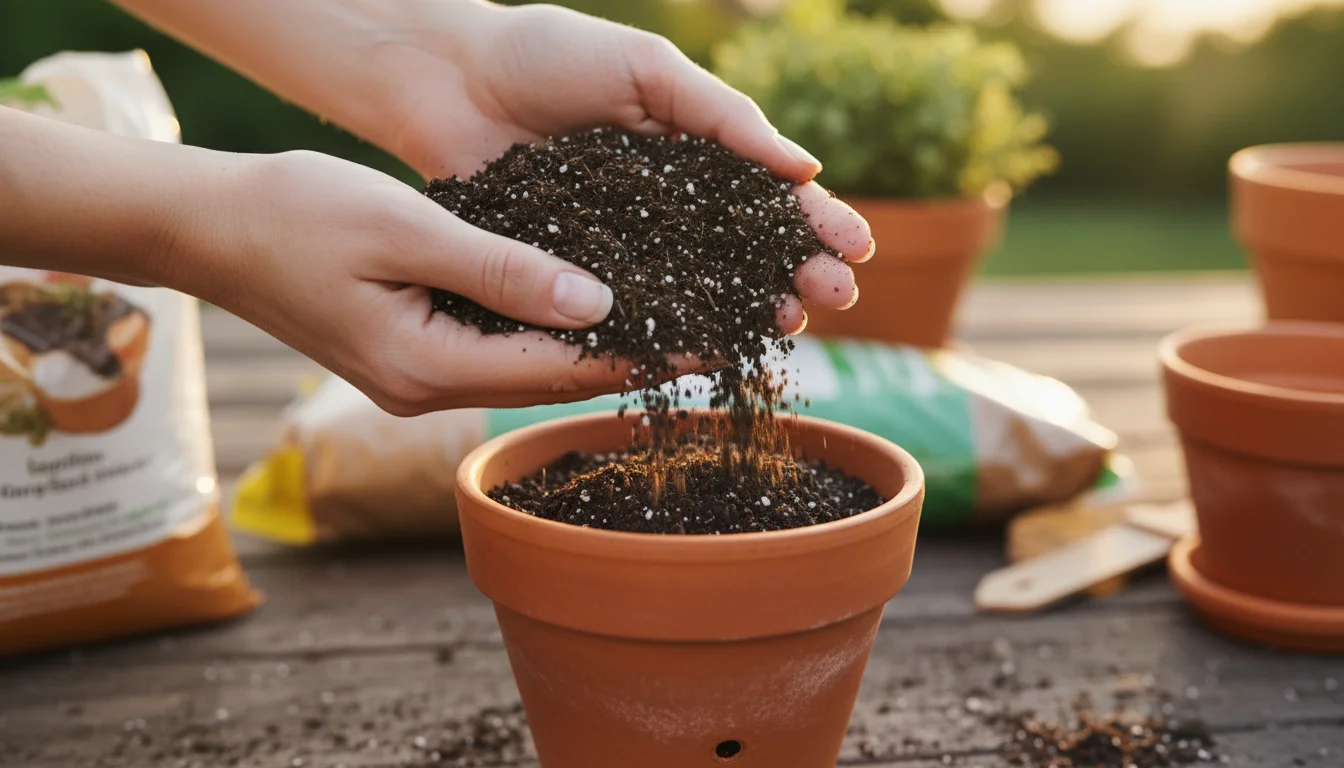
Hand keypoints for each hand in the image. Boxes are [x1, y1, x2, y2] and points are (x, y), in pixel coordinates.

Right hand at [193, 150, 684, 414]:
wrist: (208, 227)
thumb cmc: (295, 213)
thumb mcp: (406, 229)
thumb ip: (502, 268)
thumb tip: (599, 300)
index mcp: (423, 367)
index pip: (558, 370)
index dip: (642, 354)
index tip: (711, 340)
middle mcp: (424, 390)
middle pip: (553, 380)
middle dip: (635, 357)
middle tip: (714, 332)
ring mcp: (414, 379)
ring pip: (529, 368)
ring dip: (599, 346)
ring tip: (675, 318)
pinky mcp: (409, 355)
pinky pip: (499, 351)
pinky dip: (551, 331)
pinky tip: (595, 305)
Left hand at [365, 2, 873, 332]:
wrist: (446, 77)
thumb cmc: (549, 55)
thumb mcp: (646, 69)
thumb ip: (721, 117)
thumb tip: (804, 169)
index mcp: (689, 153)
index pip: (763, 196)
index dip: (812, 224)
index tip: (857, 251)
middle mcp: (662, 207)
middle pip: (739, 251)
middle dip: (791, 273)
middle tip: (833, 300)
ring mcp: (619, 245)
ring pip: (692, 288)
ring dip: (743, 309)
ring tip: (786, 327)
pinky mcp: (570, 273)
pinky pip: (623, 306)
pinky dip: (664, 328)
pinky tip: (702, 347)